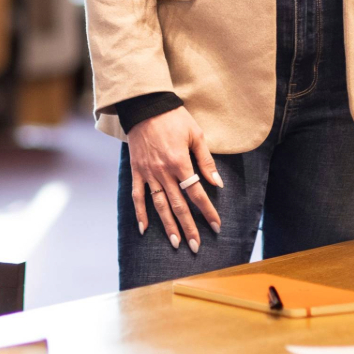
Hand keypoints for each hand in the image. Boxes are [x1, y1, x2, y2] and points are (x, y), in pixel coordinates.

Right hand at [126, 106, 222, 252]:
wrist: (145, 107)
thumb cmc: (174, 118)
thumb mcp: (196, 135)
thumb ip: (206, 161)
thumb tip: (217, 184)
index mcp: (180, 163)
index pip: (196, 194)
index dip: (207, 211)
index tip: (216, 226)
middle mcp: (163, 172)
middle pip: (178, 205)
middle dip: (189, 227)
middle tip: (196, 246)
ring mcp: (148, 173)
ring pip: (159, 205)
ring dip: (168, 226)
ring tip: (175, 243)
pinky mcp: (136, 171)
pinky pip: (137, 196)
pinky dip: (140, 213)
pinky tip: (144, 229)